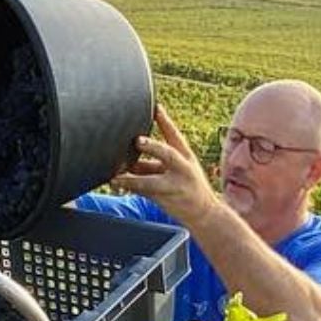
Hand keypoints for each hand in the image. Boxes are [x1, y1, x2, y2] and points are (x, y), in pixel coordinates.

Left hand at [119, 104, 217, 225]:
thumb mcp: (176, 170)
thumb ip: (153, 163)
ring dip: (132, 178)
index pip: (175, 135)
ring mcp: (176, 184)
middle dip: (153, 147)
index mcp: (186, 156)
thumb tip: (128, 157)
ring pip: (151, 180)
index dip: (165, 120)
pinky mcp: (168, 198)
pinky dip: (129, 187)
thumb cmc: (187, 186)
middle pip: (168, 154)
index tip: (156, 107)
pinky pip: (145, 192)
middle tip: (138, 140)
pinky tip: (116, 183)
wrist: (204, 213)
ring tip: (116, 176)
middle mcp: (183, 168)